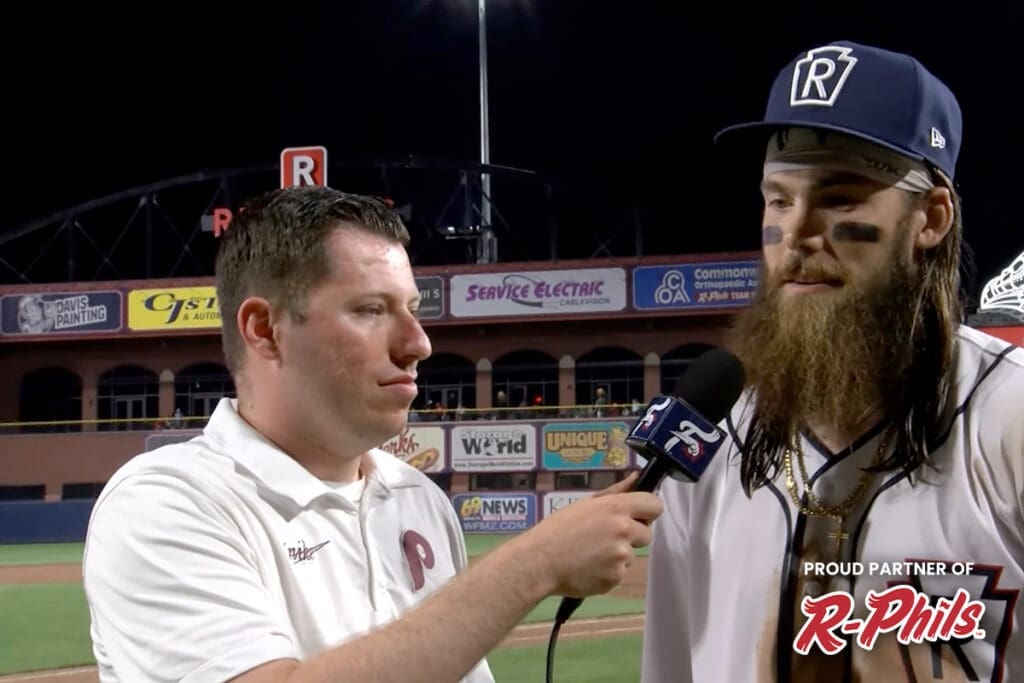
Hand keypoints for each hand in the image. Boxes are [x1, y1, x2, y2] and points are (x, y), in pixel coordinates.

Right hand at [524, 472, 662, 597]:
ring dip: (617, 554)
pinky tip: (589, 567)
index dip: (648, 510)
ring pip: (631, 554)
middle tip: (608, 537)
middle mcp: (624, 530)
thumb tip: (637, 477)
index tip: (640, 515)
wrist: (540, 562)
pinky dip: (608, 571)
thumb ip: (616, 491)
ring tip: (591, 553)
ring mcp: (621, 556)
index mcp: (616, 507)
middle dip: (633, 535)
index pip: (655, 505)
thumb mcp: (586, 504)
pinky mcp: (616, 577)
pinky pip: (620, 572)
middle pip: (647, 533)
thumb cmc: (558, 529)